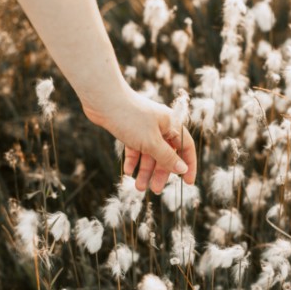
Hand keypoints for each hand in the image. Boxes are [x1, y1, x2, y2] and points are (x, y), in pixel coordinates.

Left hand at [82, 83, 196, 193]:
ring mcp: (145, 128)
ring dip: (145, 170)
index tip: (188, 183)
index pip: (186, 148)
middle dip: (160, 173)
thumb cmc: (130, 117)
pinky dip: (133, 160)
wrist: (102, 99)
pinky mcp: (130, 129)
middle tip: (156, 190)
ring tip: (138, 187)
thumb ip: (167, 157)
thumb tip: (183, 170)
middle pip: (166, 154)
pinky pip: (136, 148)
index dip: (188, 165)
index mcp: (172, 124)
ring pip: (149, 153)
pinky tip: (128, 172)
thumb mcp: (151, 142)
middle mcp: (161, 126)